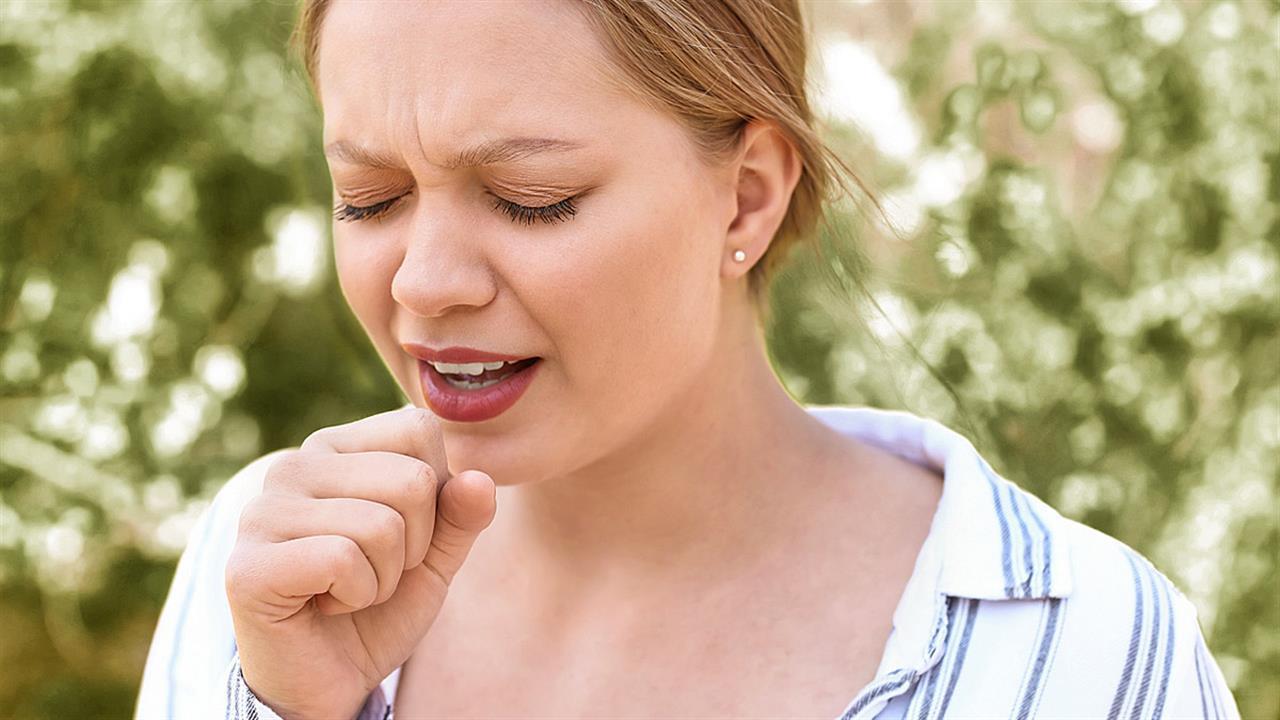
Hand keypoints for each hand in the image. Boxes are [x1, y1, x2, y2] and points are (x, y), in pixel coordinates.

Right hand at [224, 406, 495, 719]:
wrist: (331, 681)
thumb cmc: (378, 608)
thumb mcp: (435, 557)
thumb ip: (460, 514)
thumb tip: (479, 480)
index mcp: (334, 447)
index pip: (419, 430)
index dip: (435, 495)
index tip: (400, 536)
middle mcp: (292, 466)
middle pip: (412, 480)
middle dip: (415, 545)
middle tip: (373, 572)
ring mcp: (263, 511)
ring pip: (383, 525)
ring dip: (385, 577)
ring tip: (349, 590)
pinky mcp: (248, 563)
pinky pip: (344, 559)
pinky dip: (357, 595)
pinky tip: (326, 605)